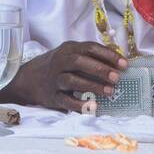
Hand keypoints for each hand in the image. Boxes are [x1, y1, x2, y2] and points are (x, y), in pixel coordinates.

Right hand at [3, 41, 127, 112]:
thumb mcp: (71, 54)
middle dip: (100, 69)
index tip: (124, 64)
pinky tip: (93, 106)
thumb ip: (91, 56)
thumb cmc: (59, 66)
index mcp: (68, 49)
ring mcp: (55, 79)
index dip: (108, 55)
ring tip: (110, 91)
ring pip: (73, 80)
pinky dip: (79, 104)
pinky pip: (66, 100)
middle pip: (79, 61)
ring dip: (93, 86)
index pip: (89, 48)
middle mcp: (60, 62)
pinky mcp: (52, 96)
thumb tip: (118, 62)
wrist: (29, 79)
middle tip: (117, 77)